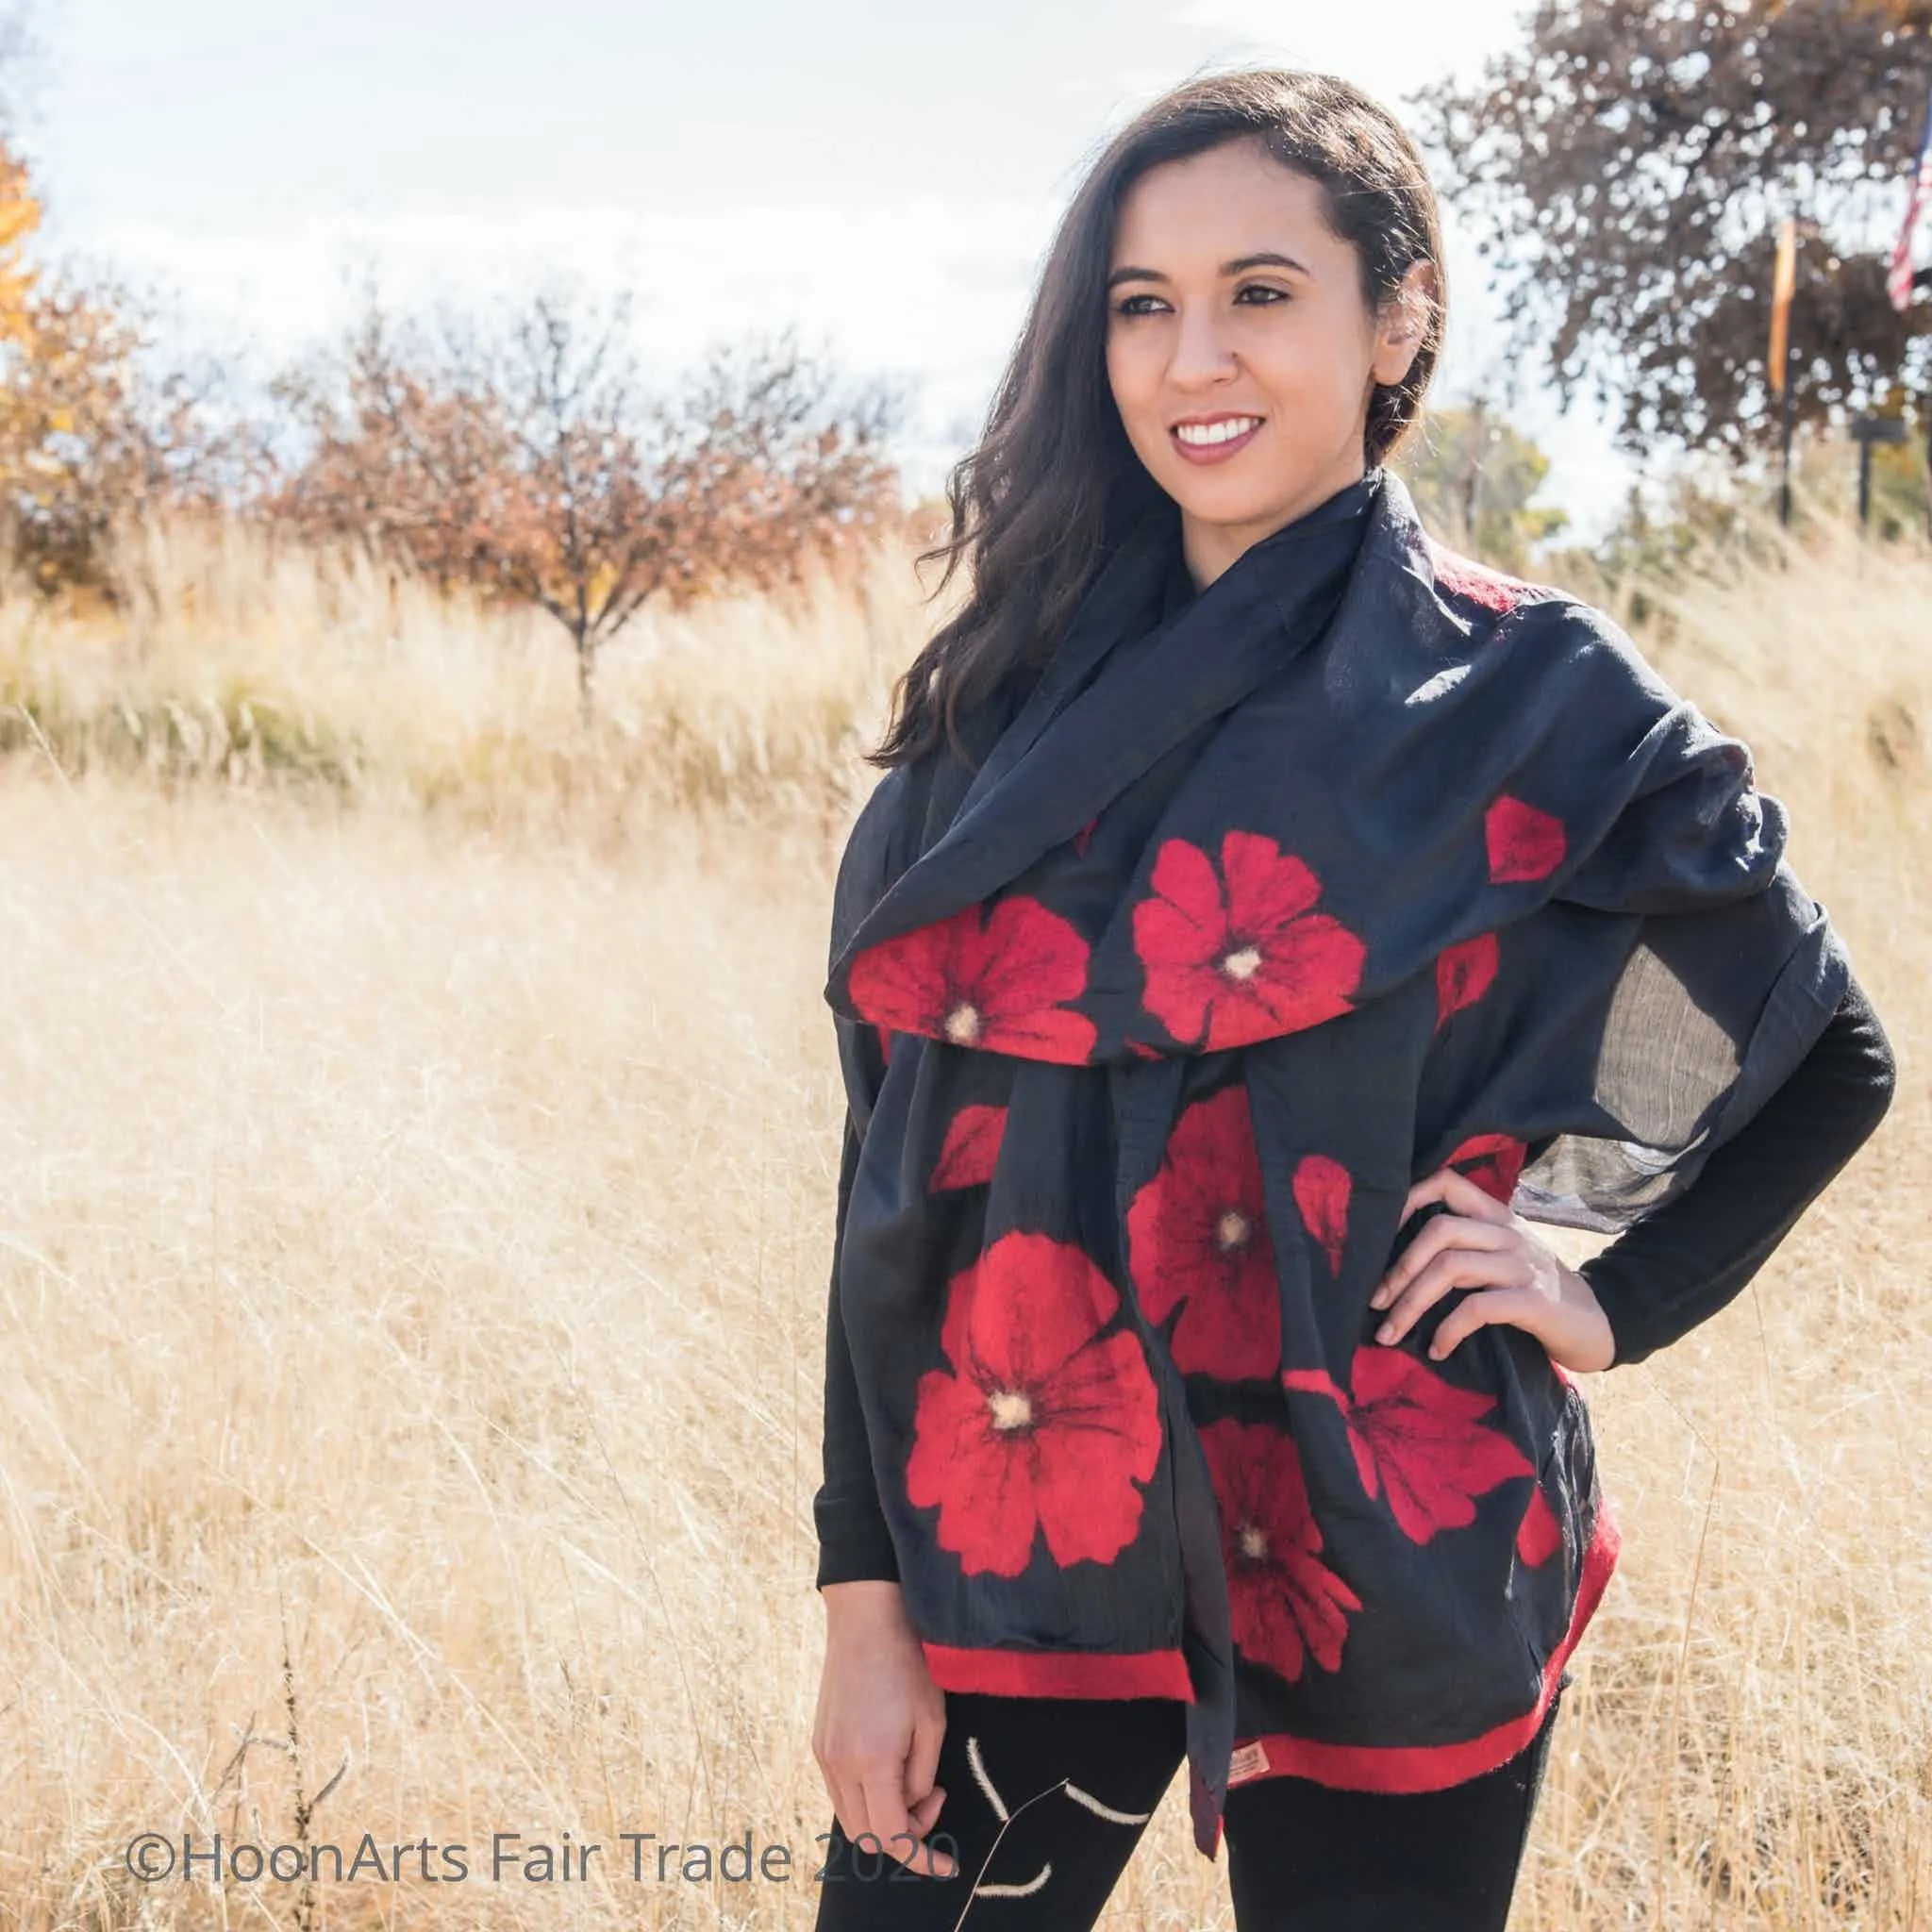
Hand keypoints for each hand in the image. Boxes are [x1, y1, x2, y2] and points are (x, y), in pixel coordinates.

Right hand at [813, 1581, 958, 1878]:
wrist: (865, 1620)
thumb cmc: (907, 1664)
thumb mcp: (932, 1722)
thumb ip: (923, 1776)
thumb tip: (914, 1804)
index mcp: (871, 1762)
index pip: (891, 1837)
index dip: (920, 1858)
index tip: (946, 1863)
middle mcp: (839, 1765)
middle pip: (866, 1836)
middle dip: (904, 1834)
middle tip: (934, 1799)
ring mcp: (823, 1755)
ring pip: (850, 1817)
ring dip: (883, 1817)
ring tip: (914, 1779)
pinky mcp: (818, 1743)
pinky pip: (840, 1792)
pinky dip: (866, 1797)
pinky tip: (890, 1766)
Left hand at [1368, 1166, 1616, 1373]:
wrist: (1597, 1324)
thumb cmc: (1536, 1292)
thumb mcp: (1503, 1257)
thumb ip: (1465, 1247)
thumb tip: (1396, 1263)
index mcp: (1496, 1216)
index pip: (1447, 1182)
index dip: (1406, 1200)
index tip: (1376, 1239)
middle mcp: (1508, 1233)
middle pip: (1439, 1231)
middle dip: (1399, 1270)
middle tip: (1376, 1303)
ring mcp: (1523, 1265)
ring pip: (1451, 1268)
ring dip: (1411, 1304)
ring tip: (1391, 1333)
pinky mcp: (1534, 1302)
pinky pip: (1477, 1308)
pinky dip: (1448, 1330)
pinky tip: (1437, 1349)